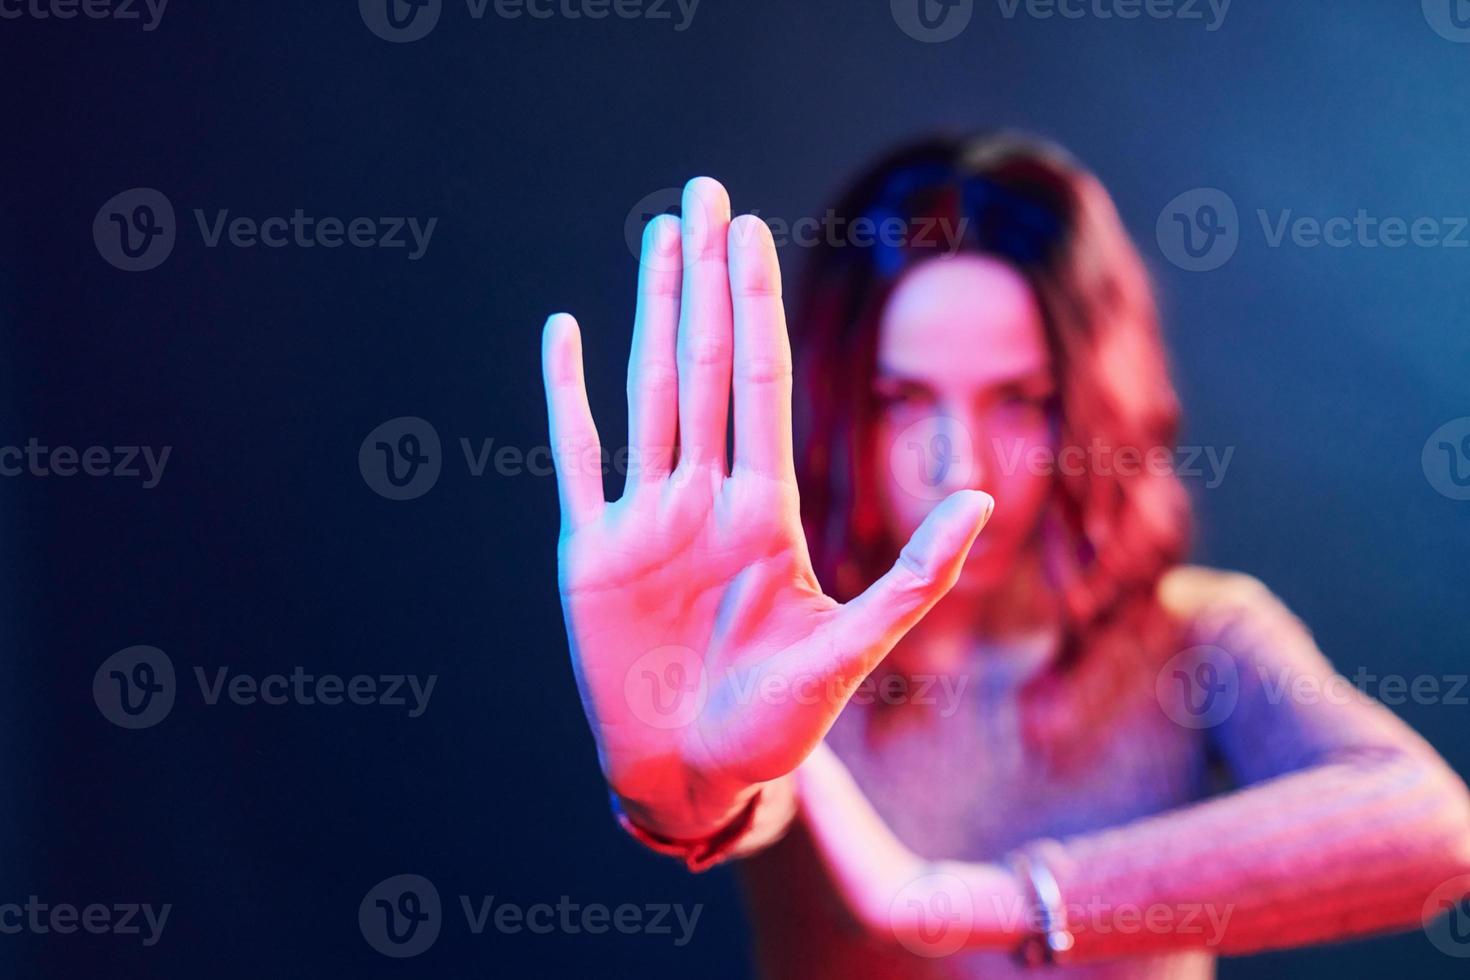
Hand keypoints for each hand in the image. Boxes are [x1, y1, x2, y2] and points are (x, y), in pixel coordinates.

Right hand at [541, 177, 993, 836]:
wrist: (696, 776)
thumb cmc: (776, 723)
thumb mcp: (855, 647)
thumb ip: (916, 574)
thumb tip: (980, 495)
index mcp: (762, 510)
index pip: (760, 383)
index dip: (753, 307)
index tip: (754, 234)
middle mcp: (703, 498)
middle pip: (702, 364)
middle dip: (704, 279)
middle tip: (704, 193)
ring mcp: (645, 519)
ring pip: (646, 390)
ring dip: (647, 312)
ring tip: (657, 238)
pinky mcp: (591, 554)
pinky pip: (578, 458)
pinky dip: (567, 396)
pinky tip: (566, 333)